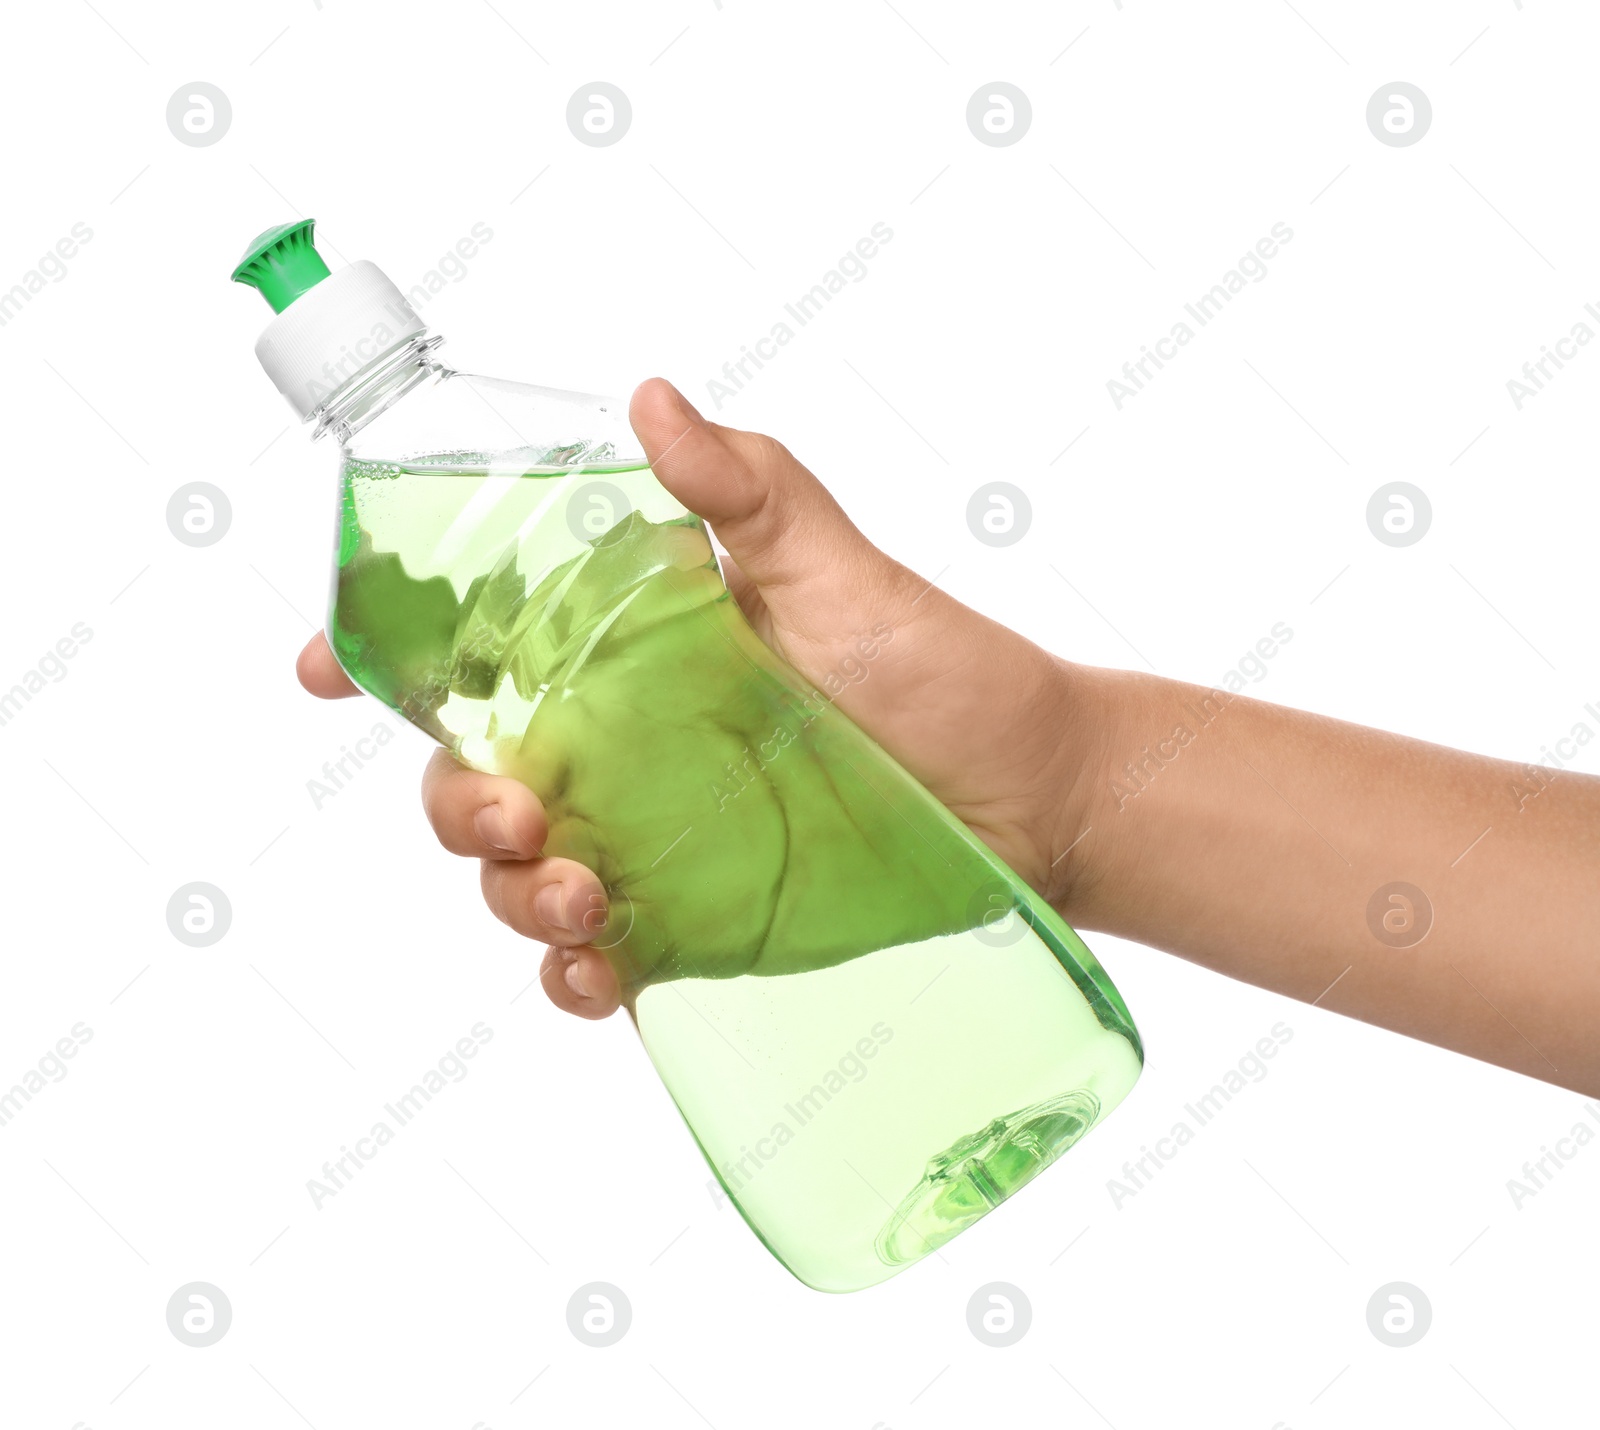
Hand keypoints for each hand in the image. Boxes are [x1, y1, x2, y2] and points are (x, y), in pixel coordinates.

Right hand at [298, 378, 1102, 1019]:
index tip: (330, 669)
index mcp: (625, 655)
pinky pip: (593, 961)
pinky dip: (569, 975)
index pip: (475, 654)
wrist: (1033, 795)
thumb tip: (651, 397)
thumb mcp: (837, 566)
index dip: (382, 660)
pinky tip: (595, 970)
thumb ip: (746, 489)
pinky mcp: (691, 925)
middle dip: (456, 801)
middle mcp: (619, 749)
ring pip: (516, 877)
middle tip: (519, 811)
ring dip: (511, 895)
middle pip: (469, 778)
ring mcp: (649, 843)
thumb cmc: (937, 667)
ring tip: (583, 899)